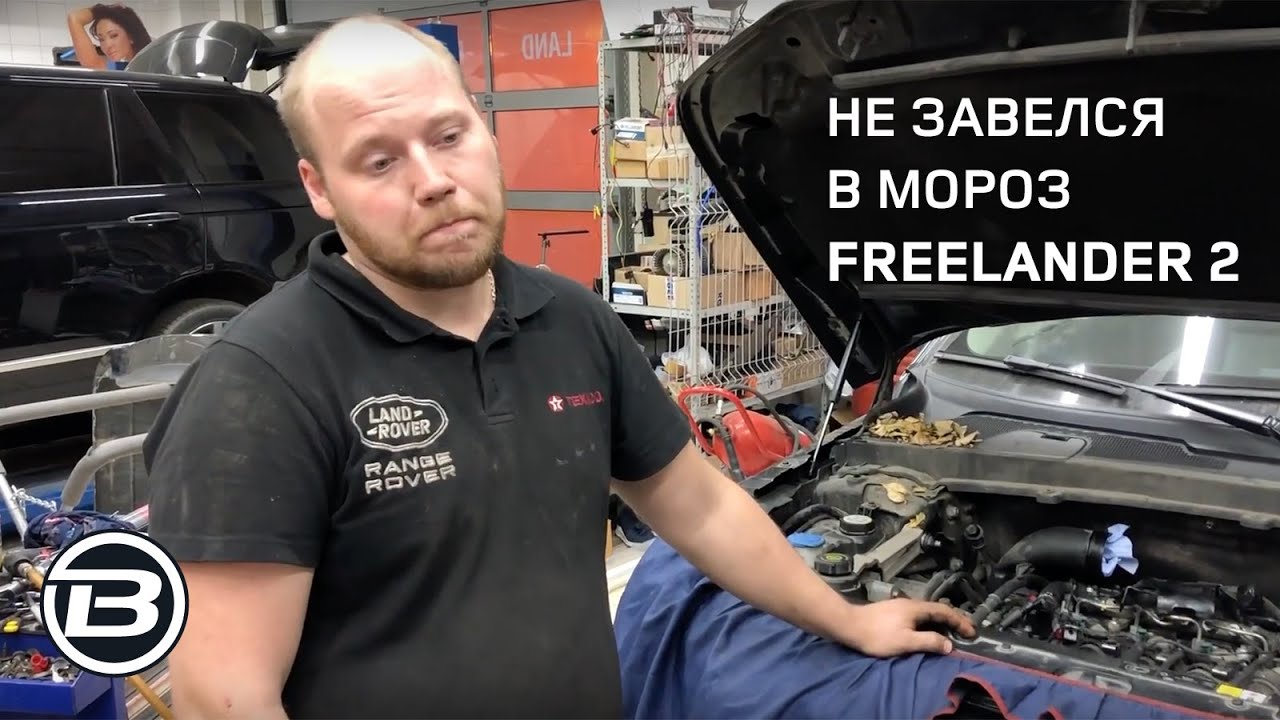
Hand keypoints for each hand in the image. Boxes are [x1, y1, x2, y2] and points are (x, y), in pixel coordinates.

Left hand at [840, 598, 976, 656]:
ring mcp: (900, 606)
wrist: (849, 626)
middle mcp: (910, 603)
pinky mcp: (892, 612)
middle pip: (937, 609)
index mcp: (916, 608)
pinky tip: (926, 630)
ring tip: (950, 632)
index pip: (944, 611)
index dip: (960, 621)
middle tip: (965, 631)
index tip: (971, 632)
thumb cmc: (877, 635)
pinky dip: (929, 622)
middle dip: (953, 619)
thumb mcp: (906, 642)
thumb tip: (949, 644)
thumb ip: (929, 642)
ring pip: (927, 612)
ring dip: (941, 621)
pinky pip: (918, 615)